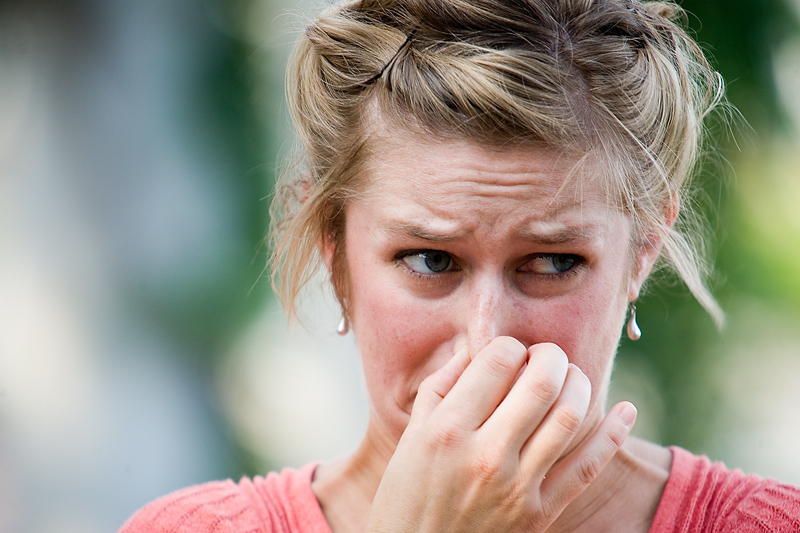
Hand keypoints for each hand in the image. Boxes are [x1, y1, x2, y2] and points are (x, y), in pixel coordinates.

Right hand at [366, 338, 635, 532]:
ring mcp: (516, 487)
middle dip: (551, 356)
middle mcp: (485, 455)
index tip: (510, 353)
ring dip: (579, 385)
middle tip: (547, 356)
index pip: (498, 361)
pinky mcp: (540, 514)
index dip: (511, 346)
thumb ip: (441, 387)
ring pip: (569, 417)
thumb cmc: (407, 496)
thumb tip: (476, 348)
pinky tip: (625, 410)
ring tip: (570, 378)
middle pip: (541, 382)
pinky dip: (613, 435)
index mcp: (447, 429)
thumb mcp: (411, 436)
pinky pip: (587, 468)